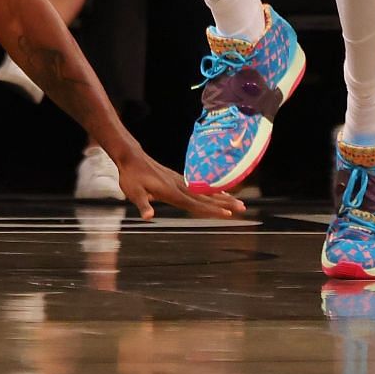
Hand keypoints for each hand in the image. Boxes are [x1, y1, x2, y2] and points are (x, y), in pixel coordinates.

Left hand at [111, 147, 247, 220]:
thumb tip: (148, 216)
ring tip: (237, 202)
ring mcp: (180, 182)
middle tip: (243, 208)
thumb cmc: (131, 177)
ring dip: (222, 197)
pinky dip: (212, 191)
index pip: (196, 204)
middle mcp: (179, 187)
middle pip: (206, 197)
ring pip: (206, 191)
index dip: (212, 210)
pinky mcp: (177, 179)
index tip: (228, 214)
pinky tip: (219, 193)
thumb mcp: (134, 192)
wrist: (132, 157)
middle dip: (225, 204)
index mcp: (172, 192)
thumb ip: (143, 204)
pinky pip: (199, 187)